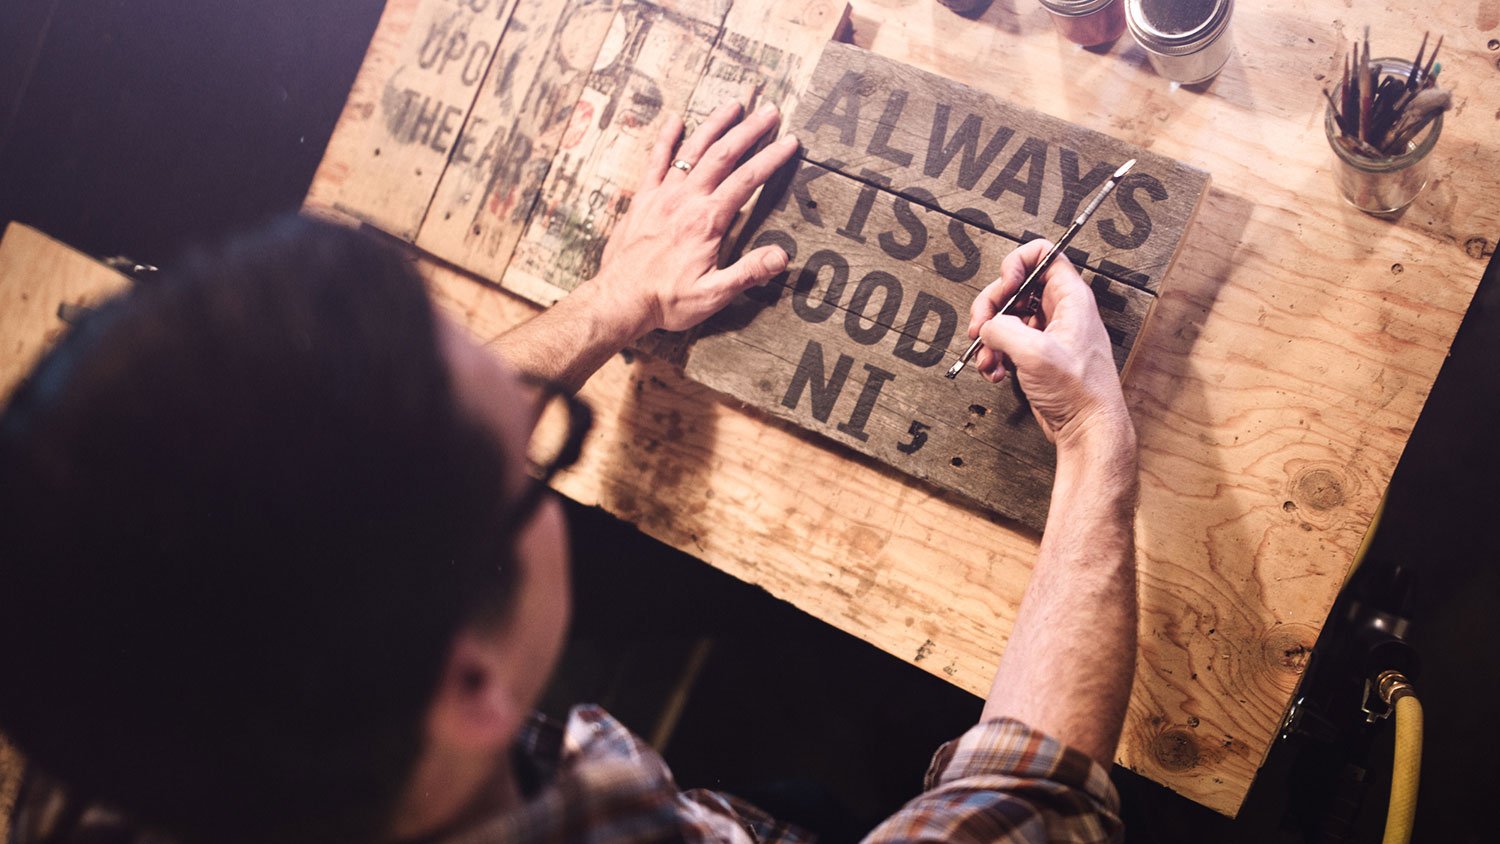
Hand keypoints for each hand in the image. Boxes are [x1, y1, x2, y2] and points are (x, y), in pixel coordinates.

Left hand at [591, 102, 799, 333]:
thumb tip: (781, 256)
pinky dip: (666, 138)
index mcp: (708, 221)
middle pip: (723, 154)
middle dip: (749, 130)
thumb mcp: (714, 295)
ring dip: (715, 125)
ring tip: (735, 105)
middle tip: (770, 111)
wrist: (620, 299)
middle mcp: (686, 200)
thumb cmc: (667, 300)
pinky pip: (655, 161)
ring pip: (692, 150)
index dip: (772, 158)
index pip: (747, 180)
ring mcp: (662, 196)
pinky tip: (676, 120)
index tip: (790, 141)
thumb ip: (748, 272)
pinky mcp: (643, 199)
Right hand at [967, 240, 1131, 449]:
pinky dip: (994, 355)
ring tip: (987, 358)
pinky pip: (1007, 342)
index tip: (1005, 287)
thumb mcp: (1034, 352)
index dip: (1017, 264)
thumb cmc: (1078, 390)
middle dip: (990, 306)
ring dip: (988, 336)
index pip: (1043, 254)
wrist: (1087, 428)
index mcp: (1069, 298)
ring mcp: (1047, 333)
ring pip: (1006, 316)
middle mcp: (1059, 310)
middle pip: (1015, 286)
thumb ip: (1002, 328)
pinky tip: (995, 372)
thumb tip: (987, 327)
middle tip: (979, 327)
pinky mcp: (1037, 354)